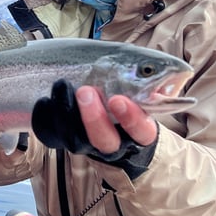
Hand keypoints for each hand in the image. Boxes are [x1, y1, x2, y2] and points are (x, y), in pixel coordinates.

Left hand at [32, 79, 158, 178]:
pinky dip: (45, 118)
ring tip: (62, 84)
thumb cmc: (132, 99)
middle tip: (86, 91)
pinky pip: (52, 136)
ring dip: (67, 113)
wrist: (117, 129)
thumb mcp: (146, 92)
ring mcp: (89, 144)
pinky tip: (43, 100)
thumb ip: (152, 83)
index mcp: (139, 132)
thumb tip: (173, 70)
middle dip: (94, 118)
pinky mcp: (67, 141)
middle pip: (105, 140)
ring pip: (76, 140)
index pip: (141, 130)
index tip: (118, 100)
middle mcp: (115, 143)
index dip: (130, 118)